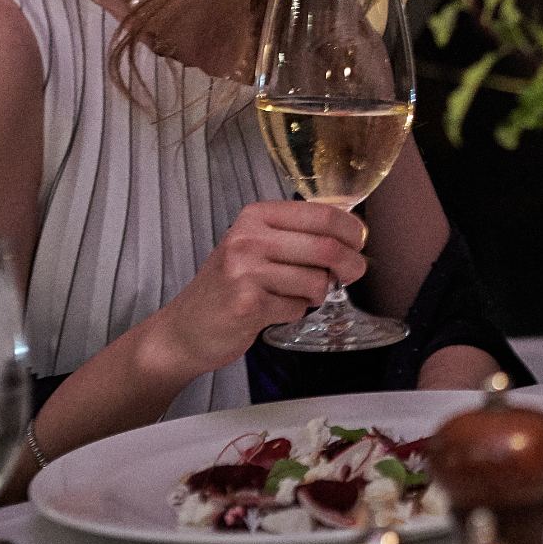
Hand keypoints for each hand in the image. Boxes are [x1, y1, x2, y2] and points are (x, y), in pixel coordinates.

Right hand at [145, 201, 367, 376]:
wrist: (184, 329)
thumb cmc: (228, 287)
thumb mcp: (255, 247)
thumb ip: (296, 236)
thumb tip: (354, 234)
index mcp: (255, 216)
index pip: (322, 214)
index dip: (351, 230)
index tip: (359, 243)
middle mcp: (248, 238)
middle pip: (326, 247)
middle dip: (350, 264)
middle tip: (351, 274)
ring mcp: (245, 270)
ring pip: (316, 281)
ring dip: (316, 294)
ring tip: (295, 295)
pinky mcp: (247, 304)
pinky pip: (297, 307)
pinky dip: (295, 312)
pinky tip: (274, 310)